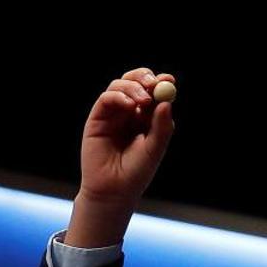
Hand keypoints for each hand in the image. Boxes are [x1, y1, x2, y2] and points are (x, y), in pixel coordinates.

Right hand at [66, 68, 174, 246]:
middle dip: (145, 77)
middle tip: (154, 82)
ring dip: (133, 87)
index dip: (160, 83)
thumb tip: (167, 102)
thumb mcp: (155, 148)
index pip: (153, 92)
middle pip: (135, 82)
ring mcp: (113, 114)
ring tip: (143, 101)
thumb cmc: (137, 171)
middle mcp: (129, 112)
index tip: (169, 80)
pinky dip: (118, 96)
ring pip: (119, 86)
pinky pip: (106, 98)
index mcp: (146, 117)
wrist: (114, 189)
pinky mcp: (97, 119)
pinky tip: (128, 106)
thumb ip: (162, 127)